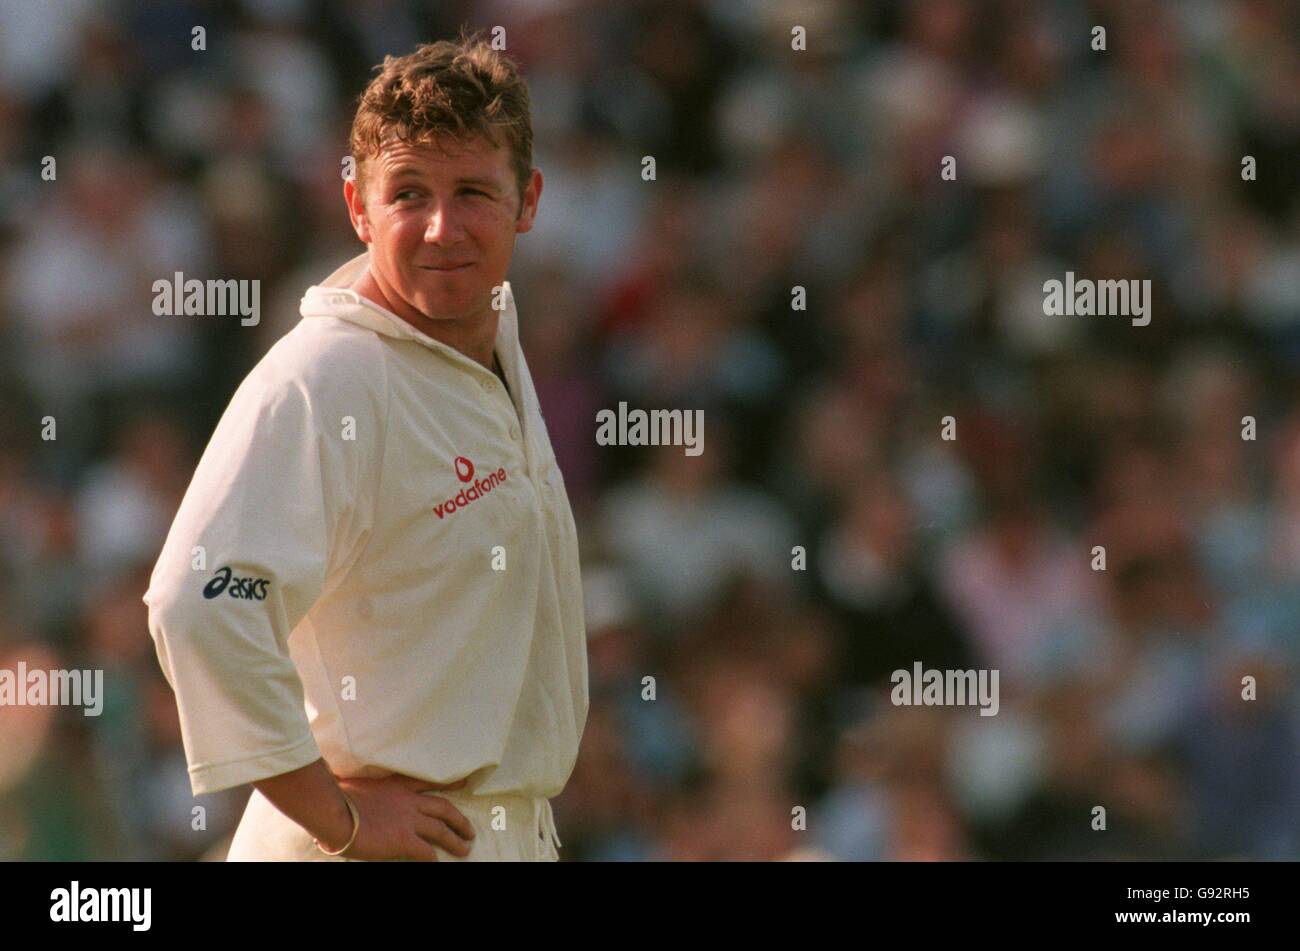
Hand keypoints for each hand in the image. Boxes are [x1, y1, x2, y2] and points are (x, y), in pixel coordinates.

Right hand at [333, 773, 475, 860]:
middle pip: (444, 808)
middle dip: (459, 820)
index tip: (463, 784)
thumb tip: (348, 787)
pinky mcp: (404, 840)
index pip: (427, 782)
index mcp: (397, 786)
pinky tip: (438, 864)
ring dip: (455, 840)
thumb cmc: (338, 797)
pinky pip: (426, 851)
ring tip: (465, 849)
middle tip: (470, 830)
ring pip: (441, 830)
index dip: (448, 783)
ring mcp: (408, 820)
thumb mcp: (356, 783)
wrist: (336, 811)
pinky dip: (434, 859)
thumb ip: (363, 788)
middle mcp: (408, 802)